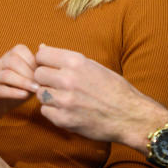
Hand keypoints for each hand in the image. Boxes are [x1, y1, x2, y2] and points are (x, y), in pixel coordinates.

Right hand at [0, 44, 38, 130]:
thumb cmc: (13, 91)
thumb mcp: (26, 78)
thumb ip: (34, 66)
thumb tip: (43, 46)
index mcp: (6, 57)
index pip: (19, 50)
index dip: (32, 60)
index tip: (42, 73)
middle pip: (13, 61)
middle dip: (28, 72)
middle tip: (40, 83)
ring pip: (6, 75)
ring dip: (23, 82)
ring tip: (35, 89)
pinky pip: (1, 90)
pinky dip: (15, 92)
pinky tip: (25, 95)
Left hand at [33, 44, 167, 149]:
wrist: (130, 116)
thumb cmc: (114, 89)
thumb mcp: (94, 66)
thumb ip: (67, 59)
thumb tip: (41, 48)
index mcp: (76, 62)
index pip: (41, 55)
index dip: (44, 61)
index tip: (50, 67)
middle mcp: (68, 79)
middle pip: (38, 74)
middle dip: (45, 79)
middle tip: (58, 85)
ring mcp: (65, 100)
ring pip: (39, 94)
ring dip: (48, 96)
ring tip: (64, 98)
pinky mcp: (63, 119)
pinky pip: (45, 111)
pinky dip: (53, 111)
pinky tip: (67, 110)